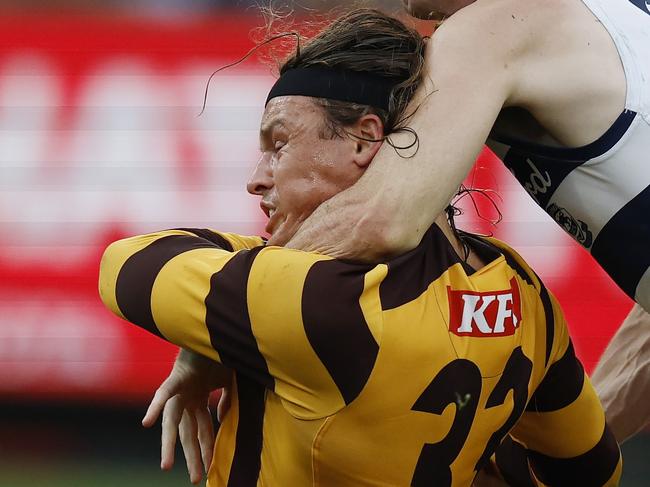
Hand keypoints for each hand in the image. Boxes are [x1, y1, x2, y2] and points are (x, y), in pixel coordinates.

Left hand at [142, 349, 231, 484]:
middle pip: (188, 432)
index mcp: (199, 397)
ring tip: (167, 467)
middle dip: (193, 456)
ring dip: (170, 444)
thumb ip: (227, 400)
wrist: (216, 328)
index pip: (203, 429)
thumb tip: (222, 419)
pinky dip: (156, 406)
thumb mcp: (231, 381)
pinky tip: (148, 423)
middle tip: (197, 479)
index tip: (211, 468)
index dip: (207, 448)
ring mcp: (181, 389)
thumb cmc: (222, 352)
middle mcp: (188, 397)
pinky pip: (164, 393)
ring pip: (173, 421)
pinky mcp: (177, 377)